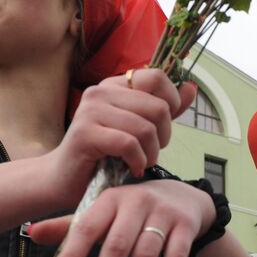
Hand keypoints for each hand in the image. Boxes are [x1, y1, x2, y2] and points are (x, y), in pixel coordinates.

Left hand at [30, 180, 215, 256]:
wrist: (182, 196)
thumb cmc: (133, 210)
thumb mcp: (103, 212)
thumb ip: (71, 226)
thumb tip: (33, 233)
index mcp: (110, 199)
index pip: (86, 228)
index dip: (72, 256)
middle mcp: (137, 203)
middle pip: (116, 246)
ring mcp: (163, 214)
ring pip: (144, 256)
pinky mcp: (186, 227)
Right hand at [43, 69, 196, 204]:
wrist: (65, 179)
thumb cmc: (105, 154)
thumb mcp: (140, 127)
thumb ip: (165, 108)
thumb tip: (191, 87)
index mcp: (114, 85)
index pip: (157, 78)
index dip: (172, 102)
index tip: (163, 127)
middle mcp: (100, 91)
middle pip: (158, 107)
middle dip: (163, 136)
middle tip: (151, 151)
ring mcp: (91, 110)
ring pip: (145, 128)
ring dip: (151, 153)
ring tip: (141, 161)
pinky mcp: (85, 133)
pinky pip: (129, 144)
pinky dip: (138, 161)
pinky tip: (132, 168)